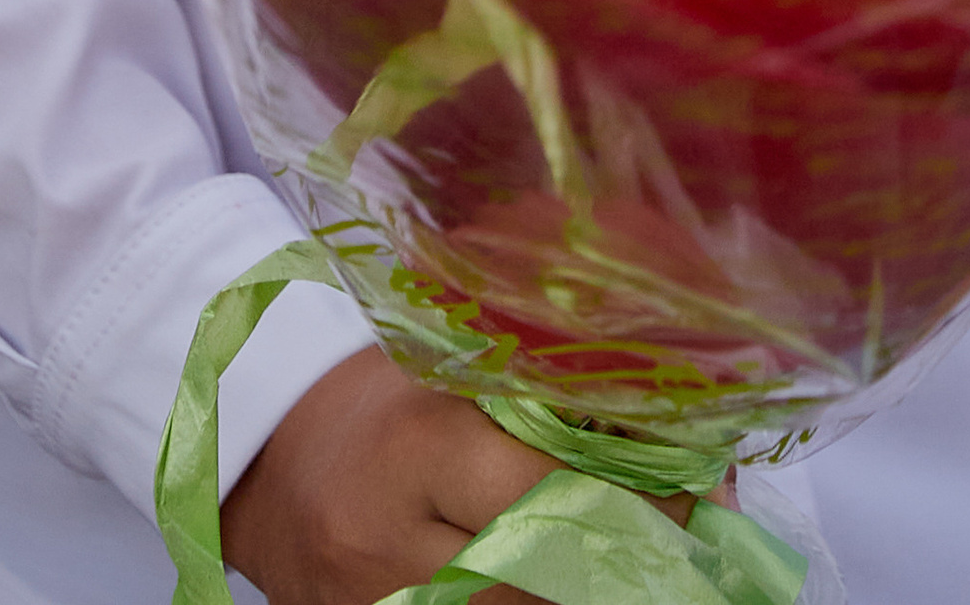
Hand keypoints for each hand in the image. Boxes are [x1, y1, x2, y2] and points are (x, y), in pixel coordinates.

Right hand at [220, 355, 694, 604]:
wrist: (274, 459)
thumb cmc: (386, 403)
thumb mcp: (461, 387)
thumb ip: (553, 418)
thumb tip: (687, 461)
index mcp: (423, 446)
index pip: (552, 494)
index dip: (636, 504)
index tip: (696, 497)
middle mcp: (393, 540)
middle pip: (537, 580)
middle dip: (621, 566)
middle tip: (681, 550)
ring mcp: (376, 604)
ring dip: (581, 596)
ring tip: (633, 569)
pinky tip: (563, 590)